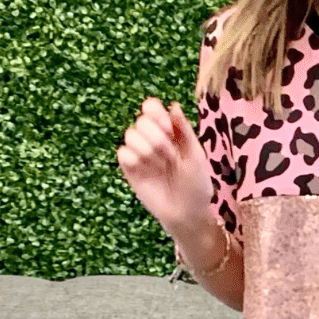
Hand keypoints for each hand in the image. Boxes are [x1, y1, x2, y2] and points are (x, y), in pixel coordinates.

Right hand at [116, 97, 214, 234]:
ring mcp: (140, 154)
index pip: (151, 107)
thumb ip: (184, 131)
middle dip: (156, 136)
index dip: (155, 113)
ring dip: (146, 148)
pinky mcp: (129, 169)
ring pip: (130, 134)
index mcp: (170, 131)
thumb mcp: (195, 156)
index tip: (168, 129)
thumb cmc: (196, 184)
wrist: (187, 214)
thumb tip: (173, 105)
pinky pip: (122, 153)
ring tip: (160, 165)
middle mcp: (152, 139)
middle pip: (141, 120)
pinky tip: (146, 170)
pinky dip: (133, 158)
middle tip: (169, 155)